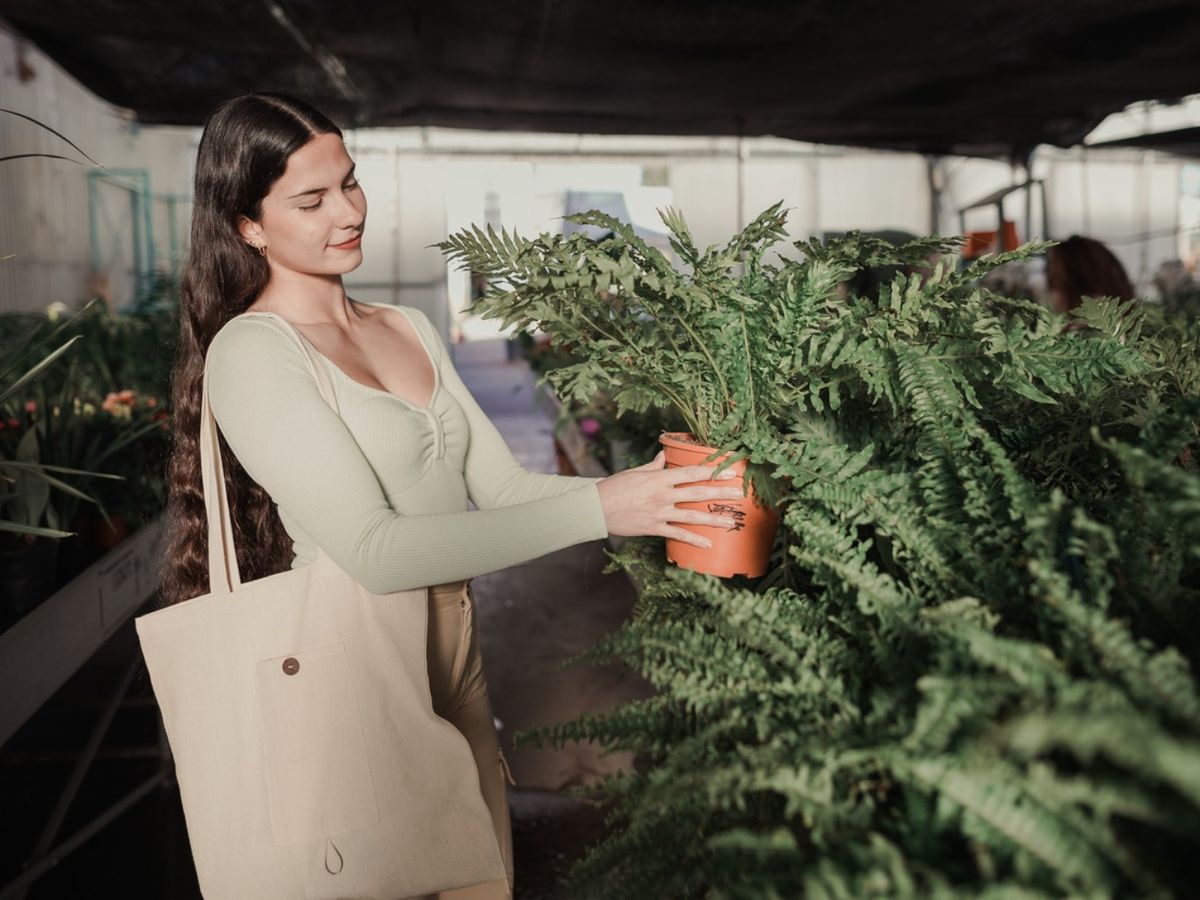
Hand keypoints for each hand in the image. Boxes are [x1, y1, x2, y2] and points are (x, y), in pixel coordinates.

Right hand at [595, 450, 745, 548]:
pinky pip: (678, 534)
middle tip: (740, 493)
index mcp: (659, 478)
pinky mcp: (654, 528)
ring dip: (714, 518)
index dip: (712, 471)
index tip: (729, 471)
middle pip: (698, 493)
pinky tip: (708, 544)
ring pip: (692, 516)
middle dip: (720, 492)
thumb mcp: (634, 472)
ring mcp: (659, 513)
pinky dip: (694, 540)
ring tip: (731, 521)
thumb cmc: (614, 487)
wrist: (595, 508)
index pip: (691, 472)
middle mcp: (662, 495)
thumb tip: (664, 455)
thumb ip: (653, 466)